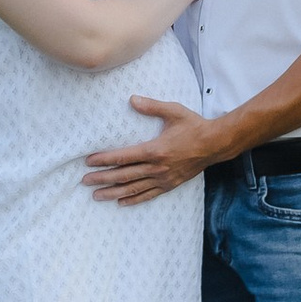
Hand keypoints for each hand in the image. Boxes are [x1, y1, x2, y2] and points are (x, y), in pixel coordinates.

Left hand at [83, 94, 215, 205]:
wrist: (215, 144)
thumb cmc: (193, 126)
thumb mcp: (174, 111)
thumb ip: (152, 106)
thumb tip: (132, 99)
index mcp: (155, 150)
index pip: (123, 157)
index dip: (104, 160)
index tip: (89, 161)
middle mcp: (157, 168)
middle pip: (124, 175)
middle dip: (102, 178)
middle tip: (85, 181)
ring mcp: (163, 179)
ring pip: (133, 189)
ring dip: (113, 193)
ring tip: (96, 195)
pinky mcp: (170, 185)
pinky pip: (148, 195)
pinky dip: (133, 200)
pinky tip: (121, 202)